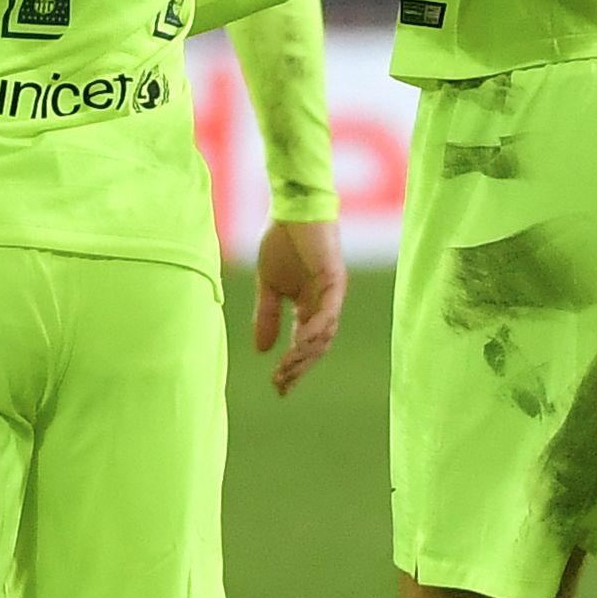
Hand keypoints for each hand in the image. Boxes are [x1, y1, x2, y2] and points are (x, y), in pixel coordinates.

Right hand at [253, 216, 346, 396]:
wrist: (290, 209)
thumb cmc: (281, 242)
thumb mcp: (269, 285)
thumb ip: (267, 316)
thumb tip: (262, 351)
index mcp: (309, 306)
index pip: (304, 345)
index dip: (293, 367)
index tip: (278, 388)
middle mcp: (324, 305)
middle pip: (316, 347)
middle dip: (298, 368)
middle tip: (281, 385)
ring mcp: (331, 294)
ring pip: (324, 335)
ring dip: (305, 355)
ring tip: (287, 370)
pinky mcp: (334, 280)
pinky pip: (328, 312)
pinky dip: (315, 330)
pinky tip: (299, 344)